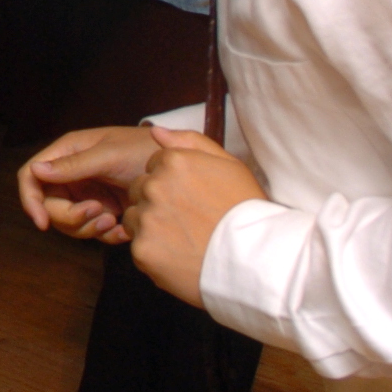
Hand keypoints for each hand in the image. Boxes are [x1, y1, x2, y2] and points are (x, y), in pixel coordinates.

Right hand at [16, 125, 160, 241]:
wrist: (183, 169)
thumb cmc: (145, 150)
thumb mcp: (108, 156)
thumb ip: (72, 165)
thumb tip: (35, 171)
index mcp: (67, 153)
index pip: (31, 175)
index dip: (30, 199)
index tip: (42, 223)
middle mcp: (73, 173)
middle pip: (49, 205)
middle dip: (70, 217)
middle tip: (98, 214)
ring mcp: (88, 193)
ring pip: (69, 222)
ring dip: (89, 228)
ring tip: (114, 221)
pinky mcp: (105, 210)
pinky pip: (92, 231)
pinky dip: (106, 235)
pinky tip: (124, 228)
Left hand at [125, 127, 265, 306]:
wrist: (256, 260)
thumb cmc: (247, 212)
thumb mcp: (229, 166)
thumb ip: (191, 142)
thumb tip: (157, 131)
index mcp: (174, 162)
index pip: (153, 166)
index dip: (172, 183)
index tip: (192, 198)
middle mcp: (155, 185)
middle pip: (139, 189)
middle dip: (157, 202)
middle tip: (188, 220)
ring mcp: (147, 218)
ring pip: (134, 217)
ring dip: (151, 226)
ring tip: (184, 239)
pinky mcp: (143, 249)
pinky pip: (137, 246)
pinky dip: (154, 252)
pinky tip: (179, 256)